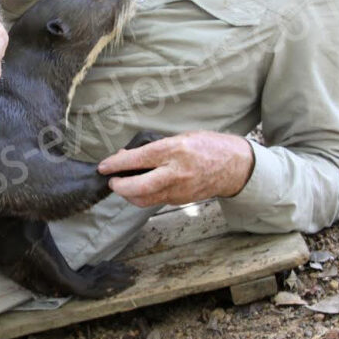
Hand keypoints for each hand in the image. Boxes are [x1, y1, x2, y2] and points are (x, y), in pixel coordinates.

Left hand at [98, 131, 253, 206]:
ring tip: (123, 184)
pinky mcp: (181, 200)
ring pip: (144, 199)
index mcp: (174, 150)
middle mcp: (176, 172)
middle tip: (112, 181)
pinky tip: (140, 187)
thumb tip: (127, 156)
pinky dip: (143, 196)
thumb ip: (154, 147)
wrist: (234, 166)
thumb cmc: (207, 146)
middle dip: (119, 187)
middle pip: (139, 188)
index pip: (138, 159)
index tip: (103, 166)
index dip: (116, 164)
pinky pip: (156, 200)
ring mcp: (179, 190)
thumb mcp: (180, 137)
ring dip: (129, 194)